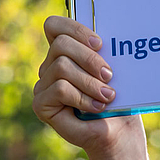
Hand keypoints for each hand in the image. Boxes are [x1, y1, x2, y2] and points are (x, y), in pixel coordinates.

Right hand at [33, 16, 142, 157]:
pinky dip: (82, 98)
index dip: (75, 29)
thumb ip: (100, 52)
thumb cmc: (118, 100)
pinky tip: (96, 108)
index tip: (99, 44)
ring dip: (90, 83)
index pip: (54, 26)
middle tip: (109, 75)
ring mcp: (42, 86)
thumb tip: (102, 37)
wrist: (118, 132)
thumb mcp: (112, 69)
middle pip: (60, 44)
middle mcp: (49, 67)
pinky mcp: (40, 105)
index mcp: (65, 53)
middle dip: (89, 58)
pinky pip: (59, 89)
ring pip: (61, 67)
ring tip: (107, 96)